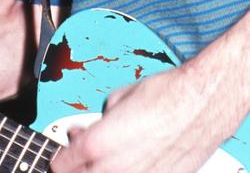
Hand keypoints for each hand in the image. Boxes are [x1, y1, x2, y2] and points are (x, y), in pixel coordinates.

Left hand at [50, 64, 228, 172]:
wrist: (200, 105)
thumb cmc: (164, 97)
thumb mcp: (117, 99)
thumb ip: (97, 122)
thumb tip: (89, 131)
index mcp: (98, 144)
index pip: (61, 164)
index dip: (61, 156)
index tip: (65, 151)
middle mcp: (115, 169)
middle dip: (78, 166)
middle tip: (82, 155)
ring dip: (101, 170)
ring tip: (110, 157)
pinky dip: (127, 171)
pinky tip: (133, 162)